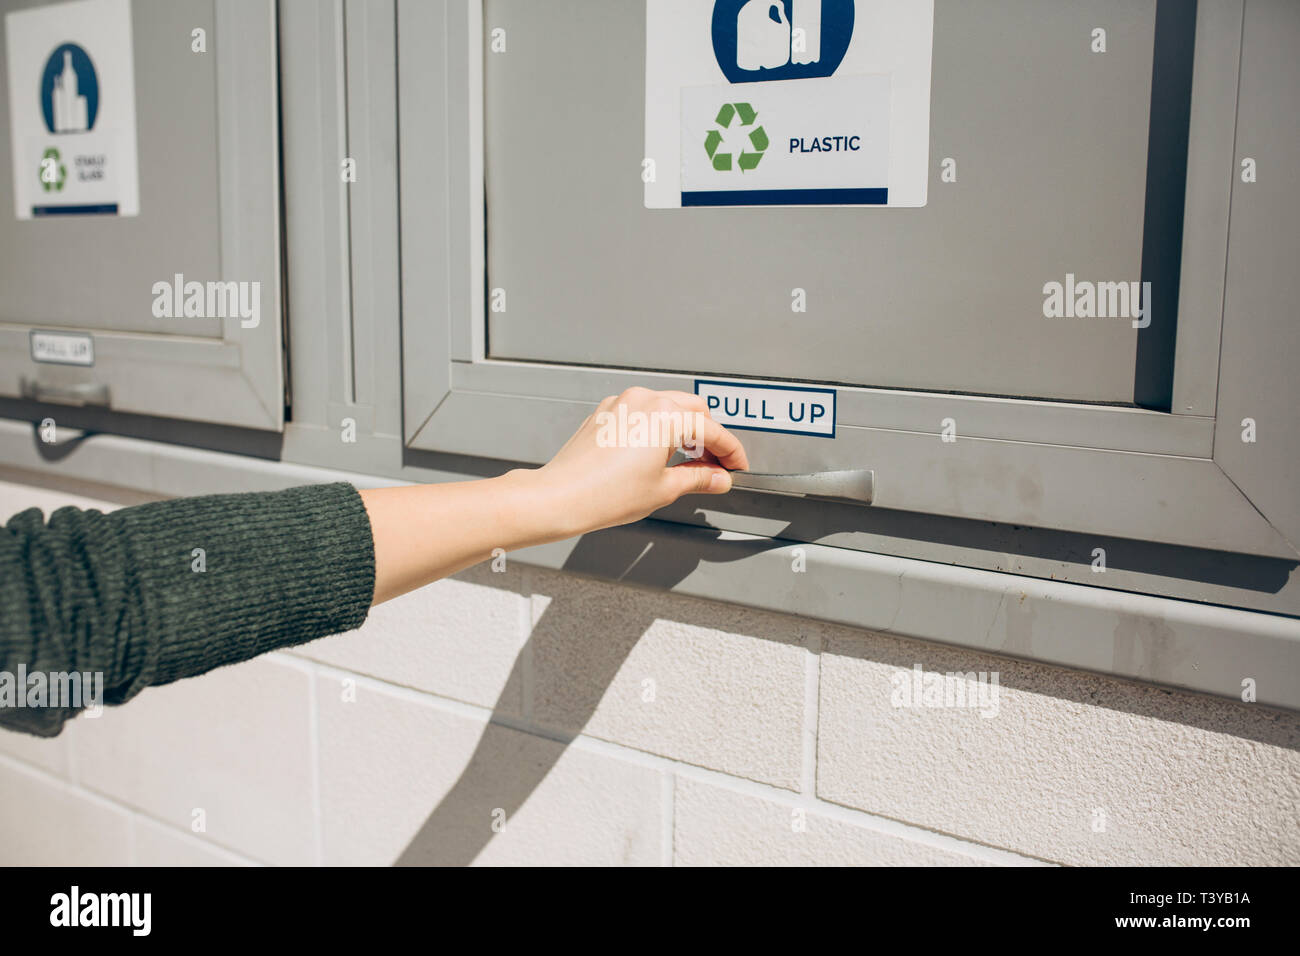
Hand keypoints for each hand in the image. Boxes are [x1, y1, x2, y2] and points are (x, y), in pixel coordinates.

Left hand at [360, 387, 747, 603]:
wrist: (560, 497)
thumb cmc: (603, 494)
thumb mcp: (663, 489)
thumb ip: (698, 479)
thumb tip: (716, 478)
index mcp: (665, 416)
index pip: (712, 431)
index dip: (731, 451)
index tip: (736, 466)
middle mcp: (644, 401)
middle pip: (693, 410)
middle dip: (709, 436)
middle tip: (716, 464)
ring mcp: (622, 404)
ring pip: (668, 406)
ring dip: (684, 428)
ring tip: (690, 460)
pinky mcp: (606, 412)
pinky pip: (643, 412)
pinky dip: (658, 427)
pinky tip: (659, 453)